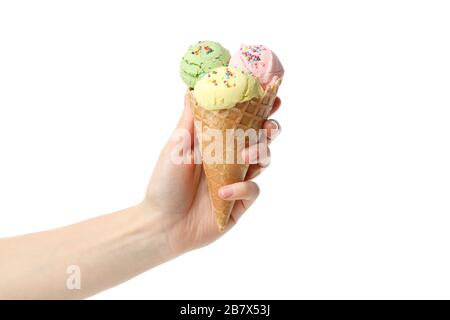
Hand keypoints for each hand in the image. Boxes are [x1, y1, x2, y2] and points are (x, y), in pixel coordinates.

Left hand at [143, 94, 281, 254]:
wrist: (162, 224)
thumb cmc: (165, 184)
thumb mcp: (175, 148)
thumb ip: (189, 121)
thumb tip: (191, 91)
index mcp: (216, 142)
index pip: (243, 122)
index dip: (259, 109)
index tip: (271, 97)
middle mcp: (231, 159)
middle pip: (261, 139)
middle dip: (271, 130)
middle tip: (268, 127)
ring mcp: (237, 180)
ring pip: (264, 160)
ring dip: (261, 153)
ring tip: (246, 156)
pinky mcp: (240, 202)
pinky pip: (253, 190)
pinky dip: (242, 188)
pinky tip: (223, 192)